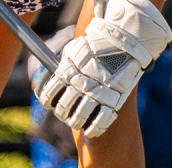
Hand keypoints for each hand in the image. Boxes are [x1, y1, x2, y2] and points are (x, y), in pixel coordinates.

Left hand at [34, 0, 171, 137]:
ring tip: (76, 120)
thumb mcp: (74, 50)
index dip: (47, 101)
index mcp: (68, 70)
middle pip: (63, 109)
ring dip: (75, 121)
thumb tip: (50, 77)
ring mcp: (97, 93)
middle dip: (62, 112)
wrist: (124, 41)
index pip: (49, 94)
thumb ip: (63, 65)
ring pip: (78, 118)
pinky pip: (100, 122)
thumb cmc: (96, 45)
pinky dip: (94, 129)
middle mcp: (80, 83)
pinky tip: (90, 130)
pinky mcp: (114, 100)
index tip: (49, 102)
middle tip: (65, 111)